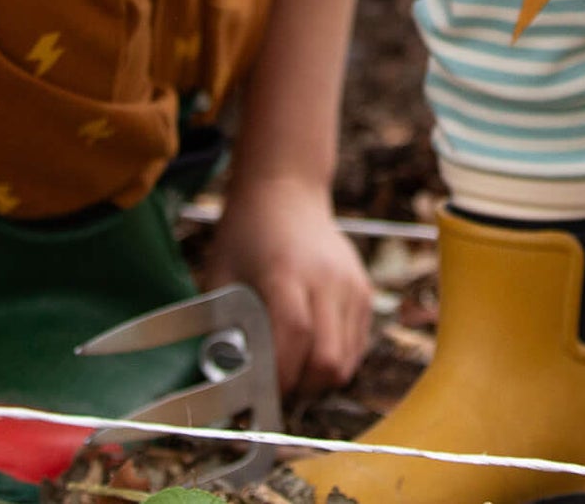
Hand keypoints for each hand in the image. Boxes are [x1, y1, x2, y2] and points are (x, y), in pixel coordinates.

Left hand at [202, 174, 372, 395]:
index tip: (257, 394)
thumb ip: (221, 324)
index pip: (294, 335)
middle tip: (275, 387)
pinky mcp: (364, 292)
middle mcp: (326, 279)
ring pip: (347, 363)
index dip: (278, 375)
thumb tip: (224, 378)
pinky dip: (334, 361)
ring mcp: (351, 286)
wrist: (286, 191)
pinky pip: (356, 348)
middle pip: (328, 359)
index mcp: (286, 271)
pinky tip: (310, 346)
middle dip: (300, 388)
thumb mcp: (220, 272)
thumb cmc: (246, 234)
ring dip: (317, 380)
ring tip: (291, 366)